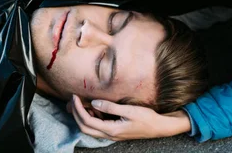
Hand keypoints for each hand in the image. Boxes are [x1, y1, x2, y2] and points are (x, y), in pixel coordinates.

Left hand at [69, 95, 190, 140]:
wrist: (159, 127)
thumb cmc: (146, 118)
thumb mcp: (129, 110)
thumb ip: (110, 107)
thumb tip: (94, 102)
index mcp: (111, 130)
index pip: (87, 120)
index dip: (78, 108)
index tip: (75, 96)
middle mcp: (109, 135)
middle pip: (84, 128)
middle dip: (76, 114)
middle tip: (73, 100)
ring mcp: (112, 134)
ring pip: (90, 129)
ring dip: (82, 116)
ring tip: (80, 102)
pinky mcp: (114, 131)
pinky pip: (98, 127)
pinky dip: (91, 117)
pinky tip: (93, 107)